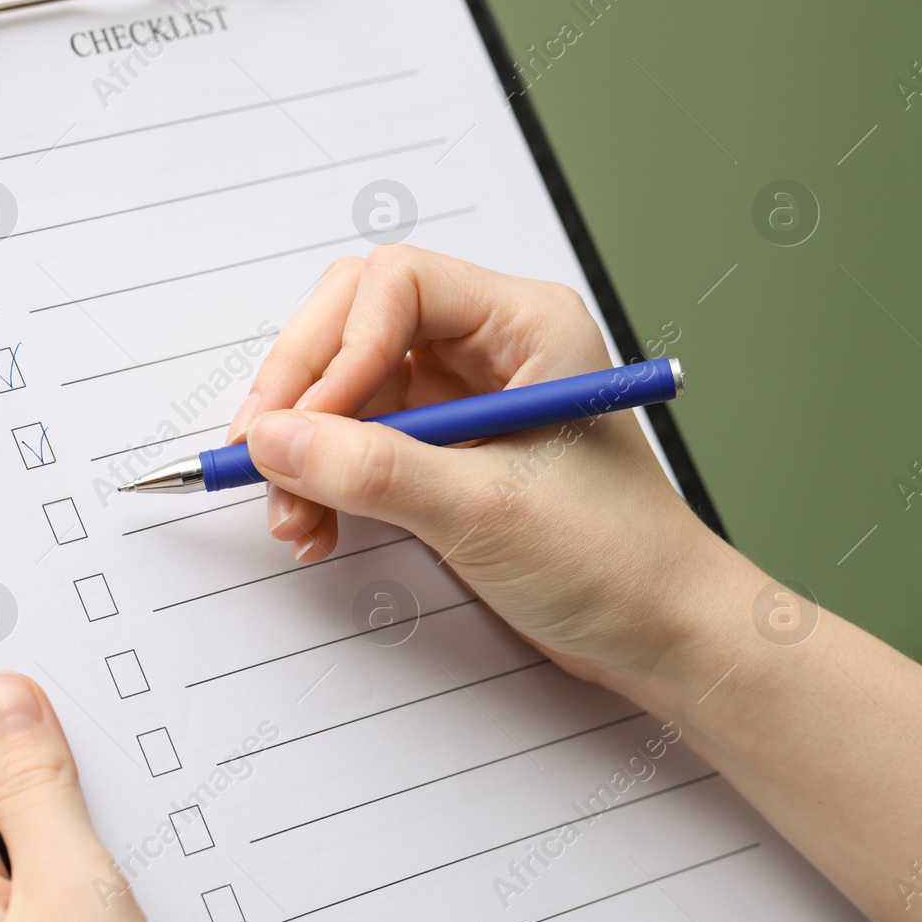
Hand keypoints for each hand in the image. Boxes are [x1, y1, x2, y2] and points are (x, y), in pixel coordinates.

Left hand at [0, 672, 154, 921]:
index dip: (4, 708)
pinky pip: (31, 897)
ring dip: (72, 843)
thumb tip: (7, 698)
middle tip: (119, 795)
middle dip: (53, 786)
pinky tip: (123, 901)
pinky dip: (75, 887)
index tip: (61, 688)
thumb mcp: (73, 890)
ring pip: (17, 852)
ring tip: (128, 867)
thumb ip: (37, 788)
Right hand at [228, 246, 744, 695]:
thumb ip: (371, 469)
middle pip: (354, 324)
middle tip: (262, 457)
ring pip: (343, 387)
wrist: (659, 636)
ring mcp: (462, 396)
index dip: (339, 349)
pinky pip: (355, 439)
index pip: (395, 284)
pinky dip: (323, 479)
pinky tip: (316, 526)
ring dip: (303, 448)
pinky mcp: (442, 448)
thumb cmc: (617, 559)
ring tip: (292, 517)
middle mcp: (489, 345)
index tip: (305, 427)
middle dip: (302, 393)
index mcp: (524, 323)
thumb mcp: (484, 510)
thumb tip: (273, 440)